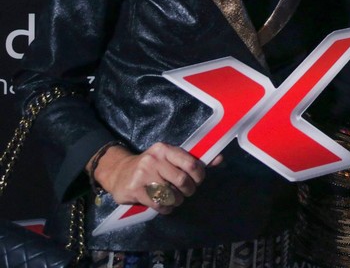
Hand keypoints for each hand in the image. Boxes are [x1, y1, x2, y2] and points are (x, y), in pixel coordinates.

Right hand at [90, 142, 222, 213]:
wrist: (120, 172)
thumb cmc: (153, 165)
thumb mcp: (171, 158)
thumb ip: (194, 159)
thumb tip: (220, 160)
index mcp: (165, 149)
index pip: (191, 163)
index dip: (199, 175)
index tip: (198, 180)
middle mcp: (153, 160)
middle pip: (182, 181)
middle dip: (189, 190)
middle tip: (187, 192)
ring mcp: (142, 175)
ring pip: (171, 194)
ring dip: (177, 200)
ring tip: (175, 198)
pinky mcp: (134, 190)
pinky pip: (158, 205)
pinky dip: (167, 208)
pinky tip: (165, 205)